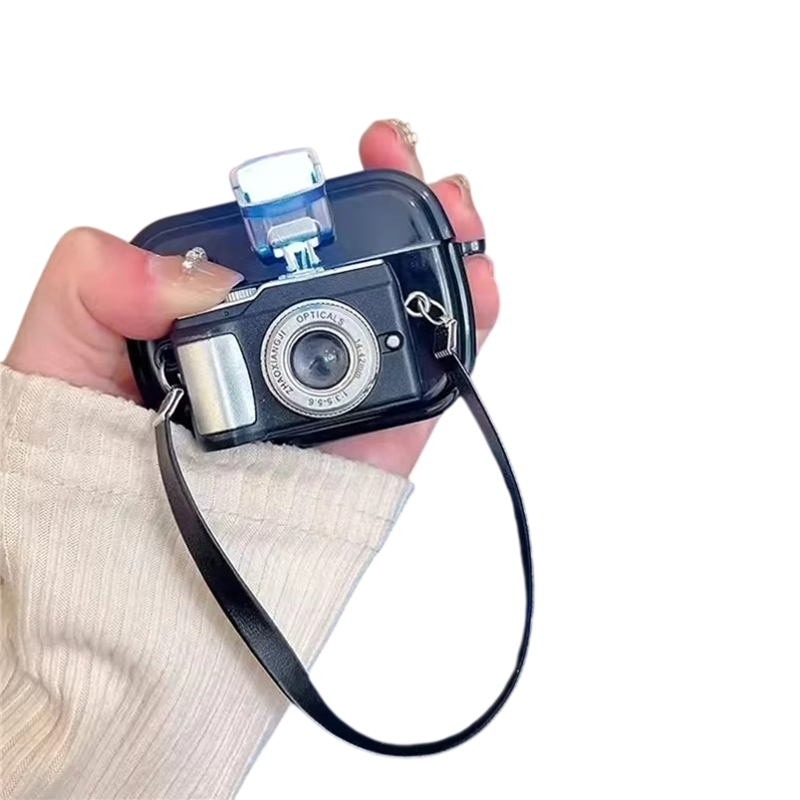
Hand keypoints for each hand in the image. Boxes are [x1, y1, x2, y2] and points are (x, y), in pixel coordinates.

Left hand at [4, 120, 498, 477]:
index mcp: (218, 321)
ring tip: (452, 213)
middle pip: (355, 270)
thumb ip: (93, 286)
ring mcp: (335, 396)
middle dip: (392, 210)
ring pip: (404, 315)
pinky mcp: (376, 446)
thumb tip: (196, 277)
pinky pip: (432, 386)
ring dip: (440, 258)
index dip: (308, 200)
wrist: (132, 591)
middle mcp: (283, 351)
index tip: (319, 177)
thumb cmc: (86, 481)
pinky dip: (462, 334)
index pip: (273, 246)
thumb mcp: (58, 360)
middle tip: (401, 165)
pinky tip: (472, 290)